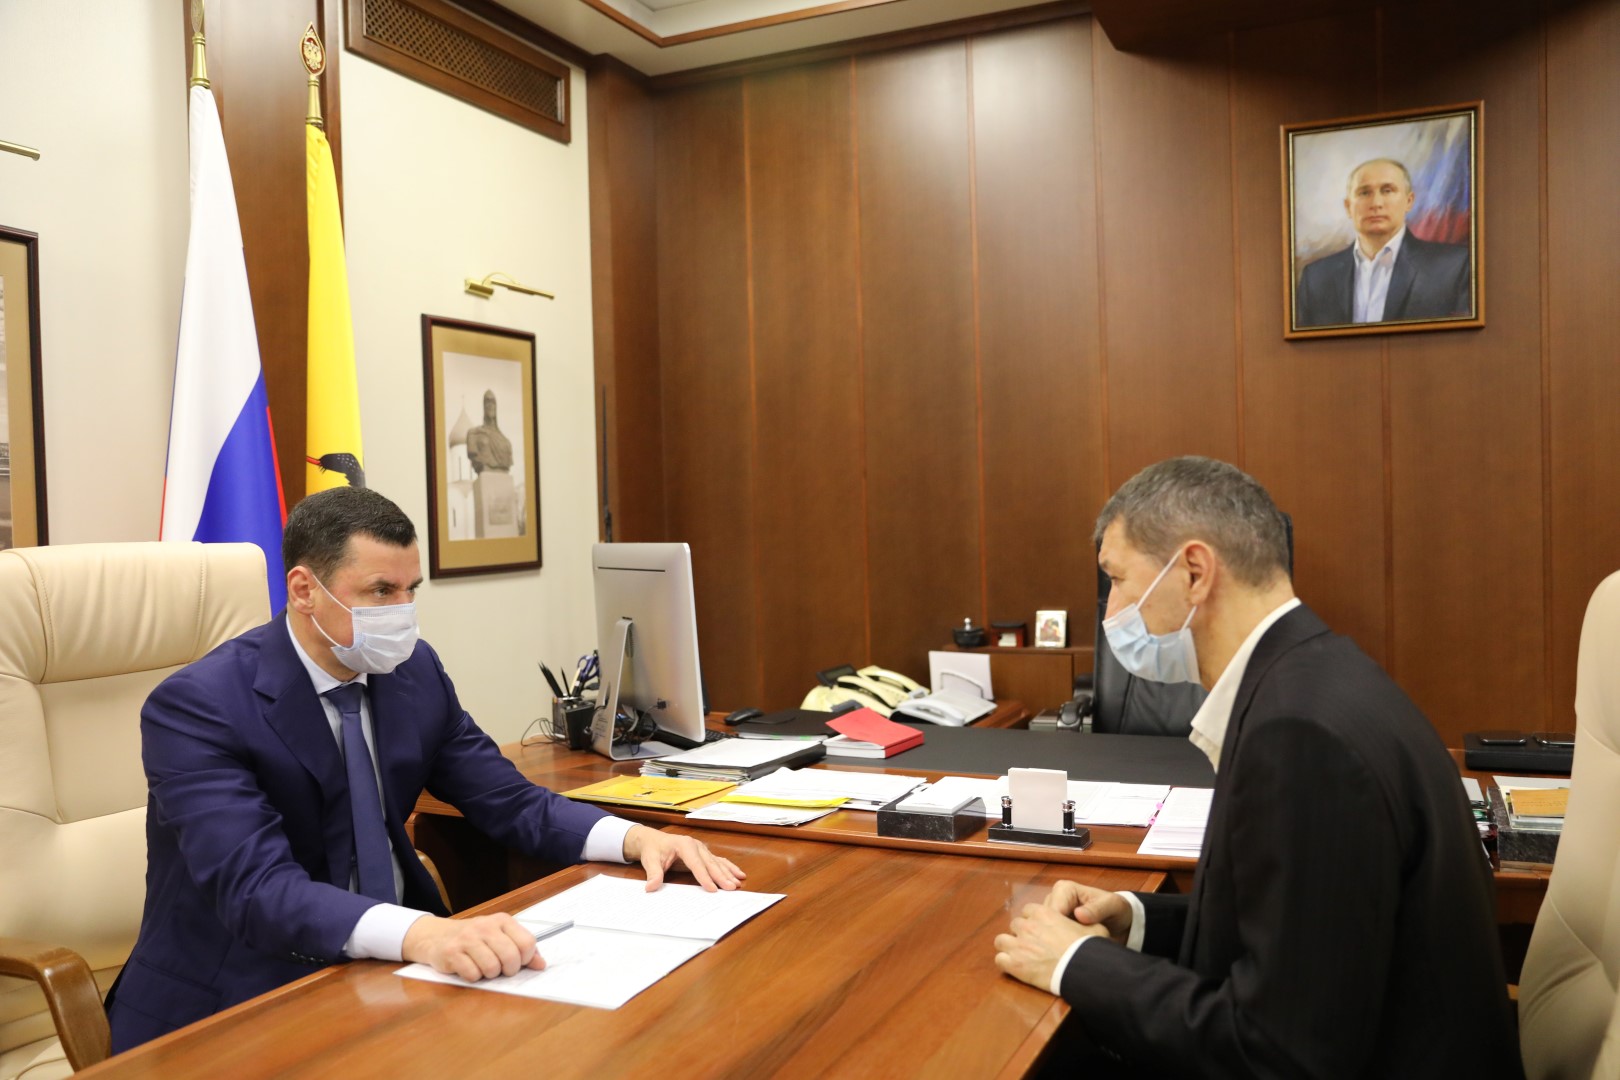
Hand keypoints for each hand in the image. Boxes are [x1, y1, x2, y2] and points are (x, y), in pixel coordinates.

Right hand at [401, 912, 542, 981]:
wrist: (437, 936)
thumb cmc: (474, 939)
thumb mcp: (499, 937)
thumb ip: (521, 949)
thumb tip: (541, 965)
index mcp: (502, 920)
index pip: (527, 942)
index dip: (526, 959)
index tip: (518, 962)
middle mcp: (485, 926)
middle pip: (511, 956)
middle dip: (509, 970)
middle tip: (501, 969)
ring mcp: (467, 938)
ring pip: (492, 967)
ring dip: (490, 974)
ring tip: (483, 967)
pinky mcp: (451, 952)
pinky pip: (472, 974)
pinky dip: (473, 977)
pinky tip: (469, 968)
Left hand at [623, 826, 745, 891]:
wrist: (653, 840)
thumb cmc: (653, 850)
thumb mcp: (650, 861)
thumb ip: (653, 873)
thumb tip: (651, 887)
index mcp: (684, 845)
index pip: (696, 863)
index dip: (704, 877)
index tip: (711, 889)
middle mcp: (696, 845)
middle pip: (710, 863)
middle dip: (721, 876)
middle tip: (731, 888)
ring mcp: (702, 849)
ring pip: (717, 862)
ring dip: (728, 873)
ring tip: (738, 883)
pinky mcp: (704, 855)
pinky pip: (718, 861)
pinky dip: (729, 868)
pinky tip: (739, 874)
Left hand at [994, 902, 1108, 990]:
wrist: (1081, 970)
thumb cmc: (1089, 949)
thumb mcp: (1094, 928)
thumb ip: (1085, 920)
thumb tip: (1085, 917)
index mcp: (1044, 914)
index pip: (1028, 910)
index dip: (1033, 920)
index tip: (1040, 929)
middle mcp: (1027, 926)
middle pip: (1015, 925)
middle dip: (1021, 933)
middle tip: (1032, 945)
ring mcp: (1018, 945)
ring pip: (1001, 940)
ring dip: (1009, 946)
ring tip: (1020, 955)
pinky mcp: (1015, 964)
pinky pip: (1000, 959)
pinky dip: (1006, 963)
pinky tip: (1016, 968)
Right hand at [1045, 880, 1133, 944]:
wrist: (1120, 922)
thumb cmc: (1116, 909)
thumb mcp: (1112, 906)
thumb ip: (1097, 909)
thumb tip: (1079, 914)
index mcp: (1064, 889)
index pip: (1051, 910)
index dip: (1059, 928)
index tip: (1072, 943)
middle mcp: (1054, 899)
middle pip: (1044, 921)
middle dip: (1057, 936)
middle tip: (1074, 950)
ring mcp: (1052, 913)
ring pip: (1045, 930)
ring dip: (1058, 942)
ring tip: (1074, 951)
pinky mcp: (1054, 926)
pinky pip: (1049, 937)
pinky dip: (1058, 946)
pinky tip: (1070, 952)